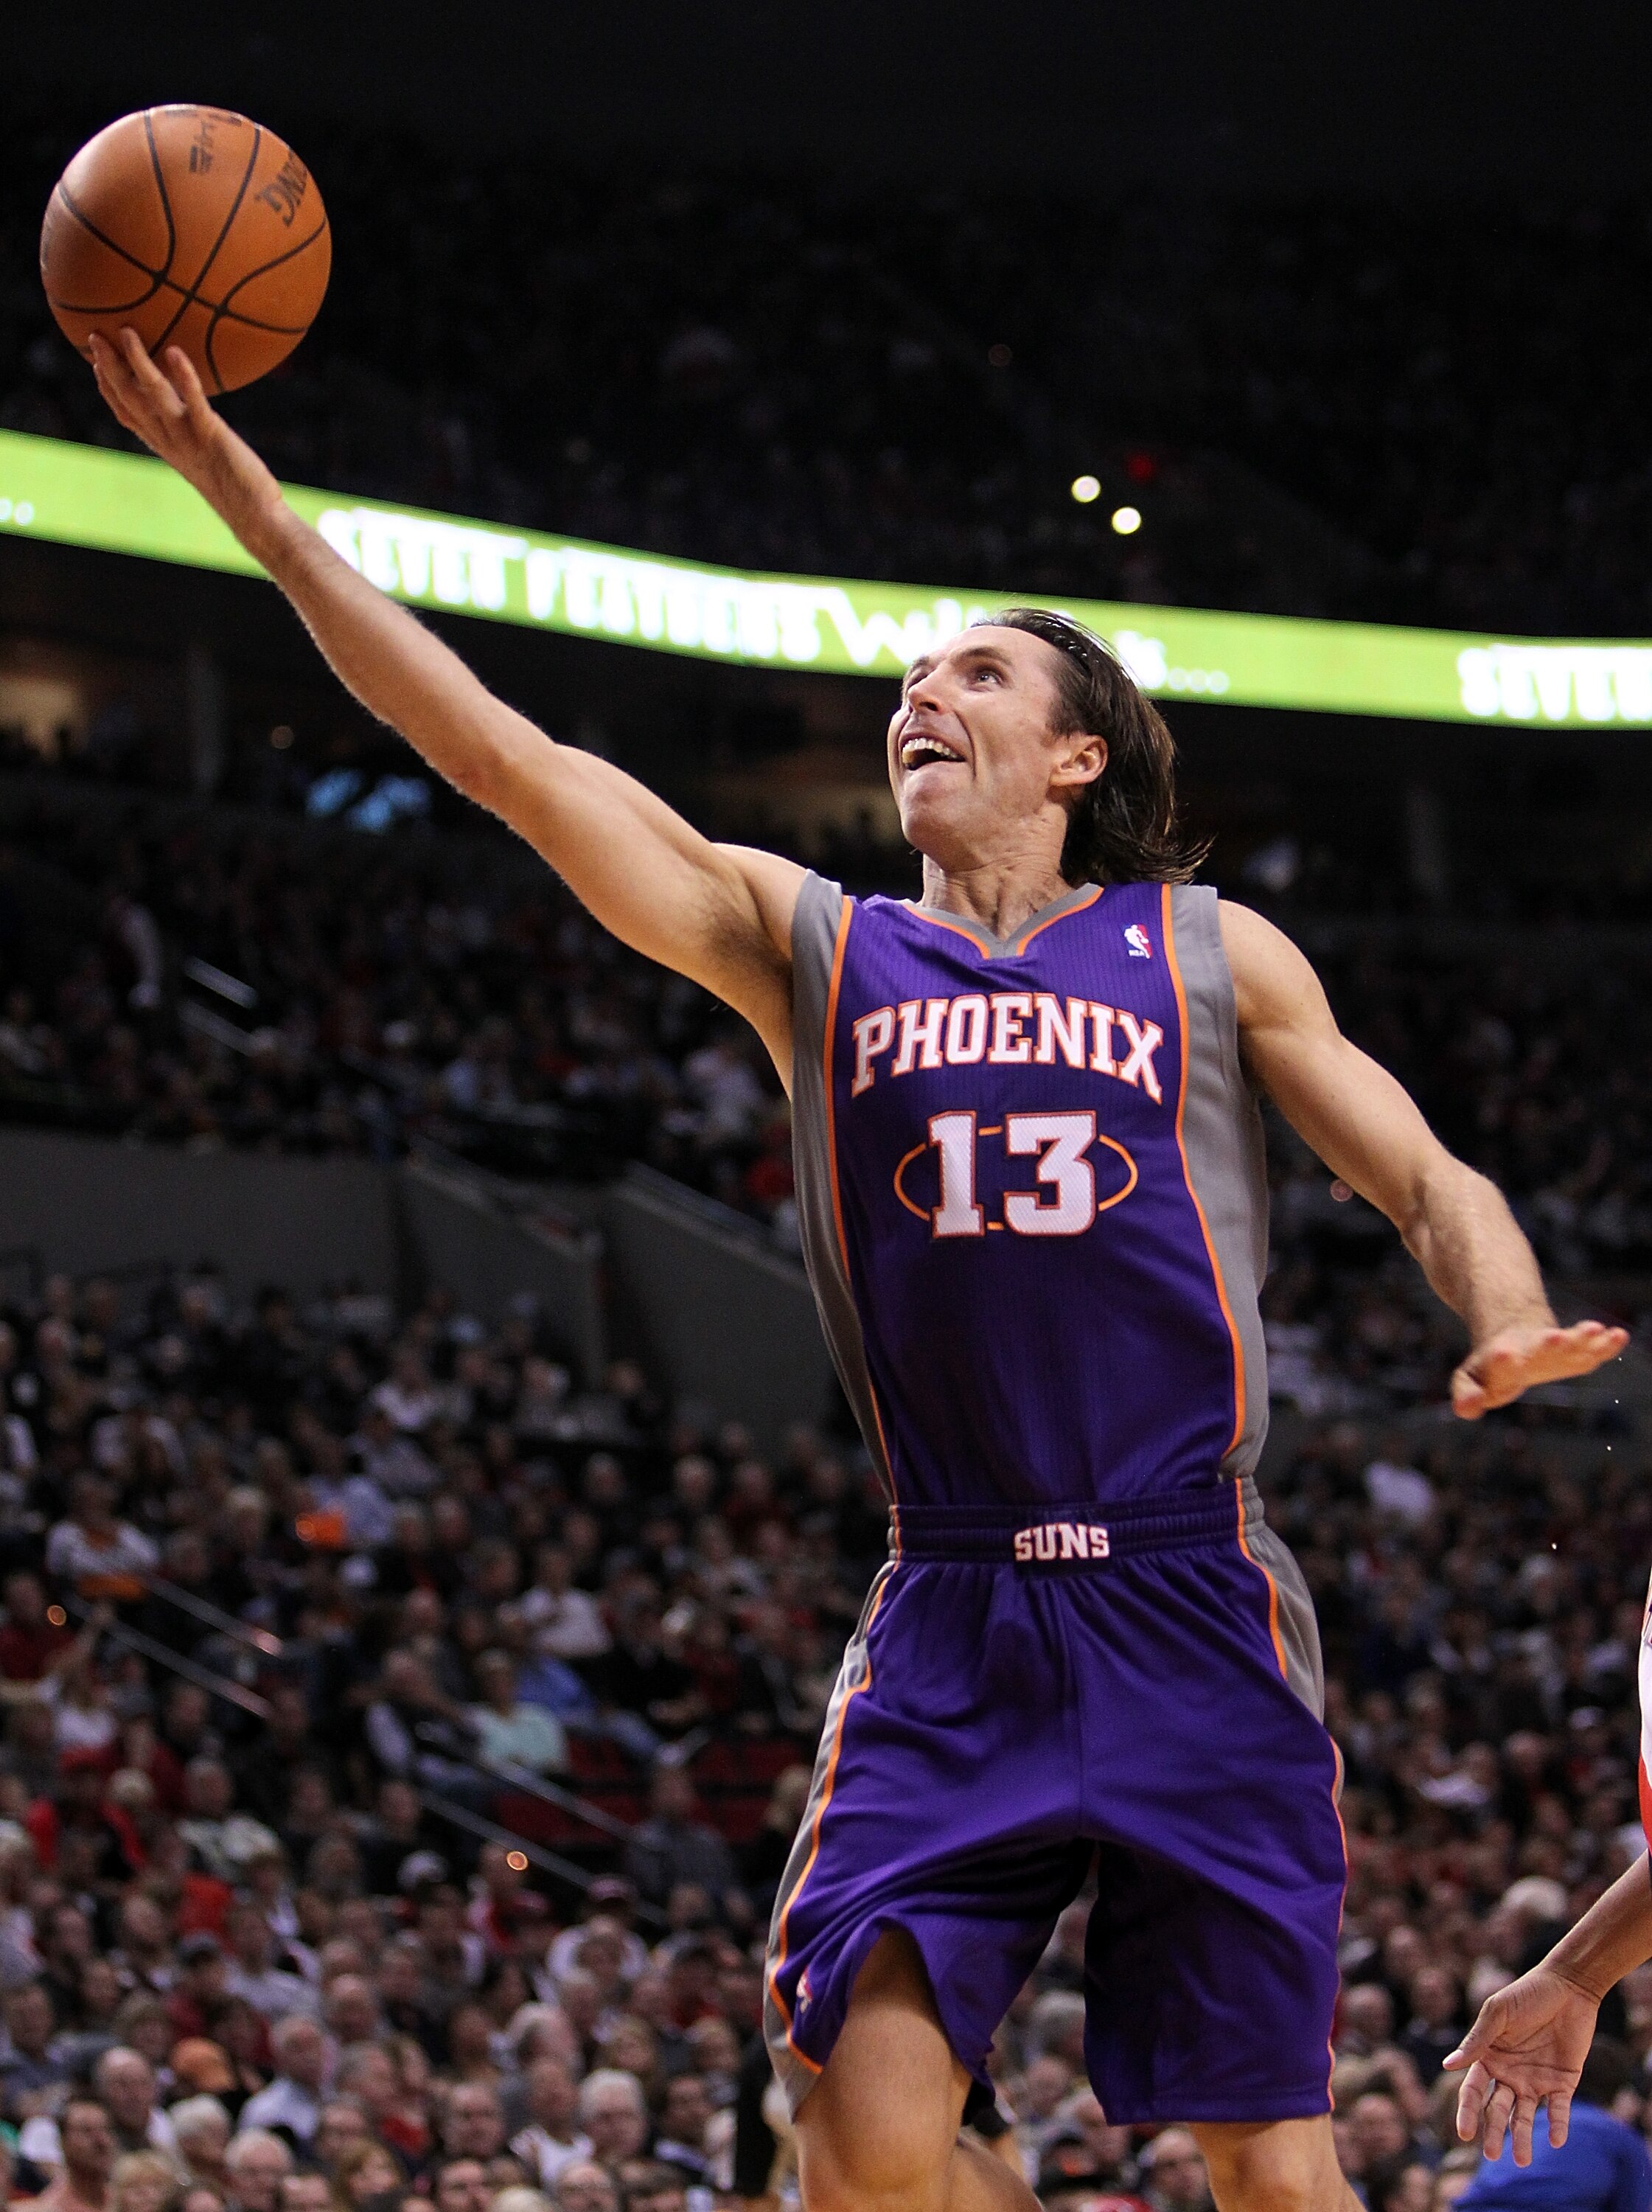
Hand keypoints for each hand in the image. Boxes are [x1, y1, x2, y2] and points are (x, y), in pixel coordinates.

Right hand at [86, 329, 282, 542]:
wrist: (254, 516)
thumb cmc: (235, 486)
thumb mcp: (203, 457)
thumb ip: (191, 435)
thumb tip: (195, 417)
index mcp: (164, 445)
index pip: (127, 414)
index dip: (108, 389)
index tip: (95, 363)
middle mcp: (169, 441)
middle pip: (130, 399)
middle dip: (110, 367)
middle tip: (95, 335)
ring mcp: (187, 438)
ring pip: (153, 395)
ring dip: (137, 362)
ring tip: (127, 333)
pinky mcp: (211, 435)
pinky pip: (194, 402)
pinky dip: (184, 376)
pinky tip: (175, 351)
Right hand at [1444, 1964, 1599, 2162]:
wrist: (1569, 1987)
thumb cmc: (1528, 1993)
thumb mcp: (1498, 2012)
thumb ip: (1477, 2040)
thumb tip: (1447, 2066)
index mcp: (1489, 2057)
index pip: (1473, 2090)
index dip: (1467, 2112)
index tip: (1464, 2134)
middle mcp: (1509, 2073)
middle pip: (1497, 2109)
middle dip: (1494, 2132)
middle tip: (1492, 2155)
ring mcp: (1536, 2080)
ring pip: (1526, 2116)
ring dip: (1523, 2138)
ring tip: (1522, 2161)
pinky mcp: (1563, 2082)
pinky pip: (1558, 2110)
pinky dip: (1557, 2125)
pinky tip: (1554, 2140)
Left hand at [1451, 1317, 1627, 1418]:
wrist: (1513, 1331)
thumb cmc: (1489, 1366)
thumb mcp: (1470, 1379)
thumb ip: (1466, 1395)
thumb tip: (1465, 1408)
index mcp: (1499, 1359)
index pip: (1500, 1363)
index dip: (1503, 1360)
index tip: (1505, 1354)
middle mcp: (1528, 1349)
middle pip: (1538, 1348)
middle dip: (1547, 1344)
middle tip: (1555, 1337)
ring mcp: (1552, 1346)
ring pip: (1568, 1342)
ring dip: (1579, 1338)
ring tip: (1594, 1328)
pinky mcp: (1573, 1347)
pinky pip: (1591, 1346)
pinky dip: (1605, 1343)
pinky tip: (1619, 1335)